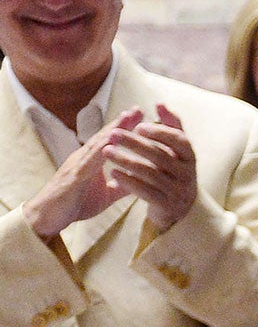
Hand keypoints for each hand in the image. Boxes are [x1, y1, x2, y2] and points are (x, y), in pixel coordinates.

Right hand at [21, 107, 140, 239]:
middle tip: (138, 108)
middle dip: (122, 122)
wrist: (47, 218)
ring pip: (98, 143)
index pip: (111, 141)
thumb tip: (141, 182)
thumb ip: (122, 187)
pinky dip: (102, 150)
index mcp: (92, 161)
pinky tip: (113, 141)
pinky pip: (90, 161)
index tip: (140, 116)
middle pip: (105, 136)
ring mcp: (78, 164)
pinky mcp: (75, 176)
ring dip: (114, 129)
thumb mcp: (106, 195)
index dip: (125, 129)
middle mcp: (84, 158)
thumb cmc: (75, 205)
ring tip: (128, 116)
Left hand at [104, 105, 198, 228]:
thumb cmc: (174, 173)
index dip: (160, 132)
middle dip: (135, 144)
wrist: (181, 210)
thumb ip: (171, 127)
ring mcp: (178, 191)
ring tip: (106, 152)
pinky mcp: (167, 206)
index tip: (138, 125)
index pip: (180, 141)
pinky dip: (129, 182)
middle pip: (161, 156)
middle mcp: (187, 174)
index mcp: (190, 157)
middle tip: (113, 134)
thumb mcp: (177, 151)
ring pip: (151, 174)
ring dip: (126, 161)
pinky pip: (146, 192)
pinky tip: (114, 173)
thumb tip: (159, 103)